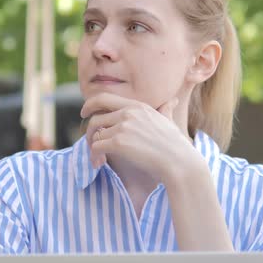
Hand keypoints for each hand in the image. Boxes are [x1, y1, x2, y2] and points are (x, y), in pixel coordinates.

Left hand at [81, 93, 198, 182]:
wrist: (179, 162)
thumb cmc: (176, 146)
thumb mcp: (169, 121)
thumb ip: (165, 110)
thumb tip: (173, 101)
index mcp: (138, 106)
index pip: (104, 98)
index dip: (90, 104)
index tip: (84, 113)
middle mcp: (128, 113)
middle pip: (96, 118)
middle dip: (90, 132)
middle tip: (89, 143)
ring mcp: (123, 127)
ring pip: (96, 134)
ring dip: (92, 147)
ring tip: (97, 159)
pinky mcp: (119, 142)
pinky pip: (96, 147)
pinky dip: (94, 156)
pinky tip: (98, 163)